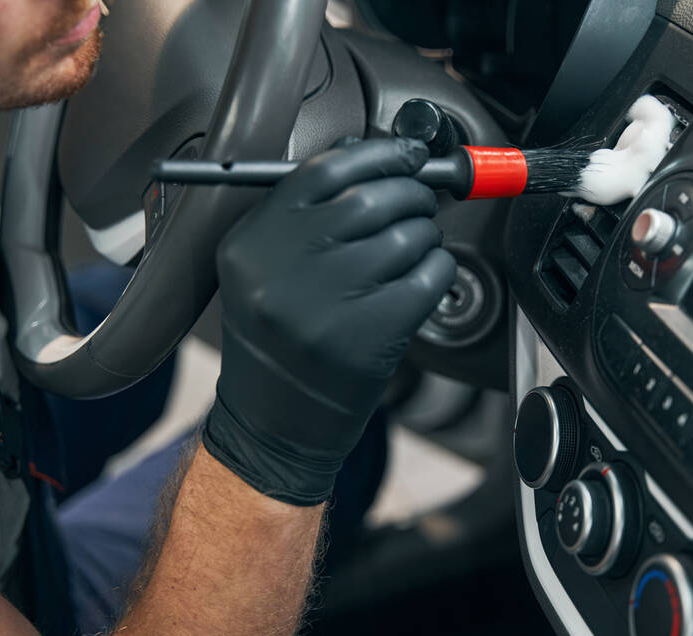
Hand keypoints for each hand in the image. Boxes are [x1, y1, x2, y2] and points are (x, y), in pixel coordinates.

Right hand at [203, 138, 456, 504]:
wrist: (272, 423)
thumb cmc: (277, 341)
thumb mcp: (265, 270)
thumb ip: (308, 214)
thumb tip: (376, 157)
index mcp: (252, 243)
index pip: (324, 170)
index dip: (379, 153)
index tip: (408, 153)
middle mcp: (283, 269)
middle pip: (371, 198)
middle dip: (411, 193)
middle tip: (420, 201)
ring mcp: (327, 304)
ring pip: (407, 236)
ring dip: (426, 234)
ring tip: (417, 248)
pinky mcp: (369, 336)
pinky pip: (429, 277)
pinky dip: (440, 270)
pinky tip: (425, 279)